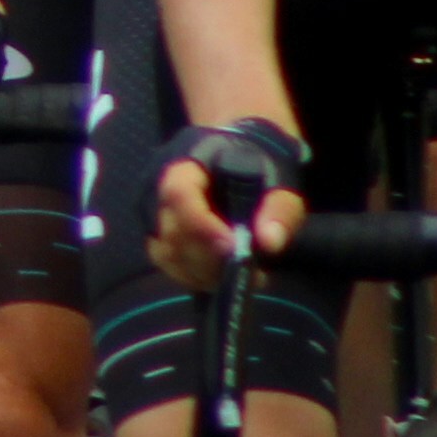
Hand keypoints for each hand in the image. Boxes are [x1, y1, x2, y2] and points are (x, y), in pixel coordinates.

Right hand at [148, 117, 306, 291]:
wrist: (236, 160)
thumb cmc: (255, 167)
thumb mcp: (279, 181)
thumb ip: (279, 208)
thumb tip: (270, 243)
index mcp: (186, 167)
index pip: (180, 196)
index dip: (203, 226)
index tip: (234, 248)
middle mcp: (161, 193)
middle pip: (174, 234)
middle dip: (213, 259)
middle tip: (251, 268)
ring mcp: (156, 219)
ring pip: (169, 256)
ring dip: (206, 273)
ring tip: (244, 273)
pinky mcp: (161, 239)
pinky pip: (170, 265)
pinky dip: (198, 277)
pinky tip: (227, 275)